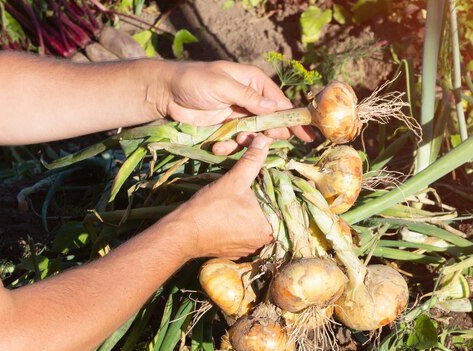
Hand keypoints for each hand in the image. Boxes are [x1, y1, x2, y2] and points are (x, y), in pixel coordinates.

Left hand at [163, 61, 312, 153]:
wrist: (166, 93)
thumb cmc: (194, 81)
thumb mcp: (223, 85)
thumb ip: (249, 98)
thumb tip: (275, 108)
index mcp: (253, 82)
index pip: (280, 102)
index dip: (293, 119)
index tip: (306, 134)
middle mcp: (250, 100)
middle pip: (271, 122)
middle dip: (268, 134)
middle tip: (261, 139)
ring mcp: (238, 116)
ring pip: (254, 136)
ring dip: (246, 143)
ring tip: (234, 140)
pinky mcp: (225, 129)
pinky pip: (236, 143)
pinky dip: (229, 147)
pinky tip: (217, 146)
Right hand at [170, 134, 273, 258]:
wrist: (182, 234)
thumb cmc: (209, 208)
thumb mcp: (233, 180)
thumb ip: (252, 161)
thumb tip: (264, 140)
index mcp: (270, 227)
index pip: (279, 203)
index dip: (272, 187)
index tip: (262, 180)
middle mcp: (264, 241)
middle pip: (268, 212)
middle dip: (259, 198)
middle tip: (248, 189)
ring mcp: (250, 248)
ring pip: (256, 222)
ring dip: (249, 211)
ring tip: (238, 200)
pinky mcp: (237, 251)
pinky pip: (244, 232)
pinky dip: (239, 223)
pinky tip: (230, 213)